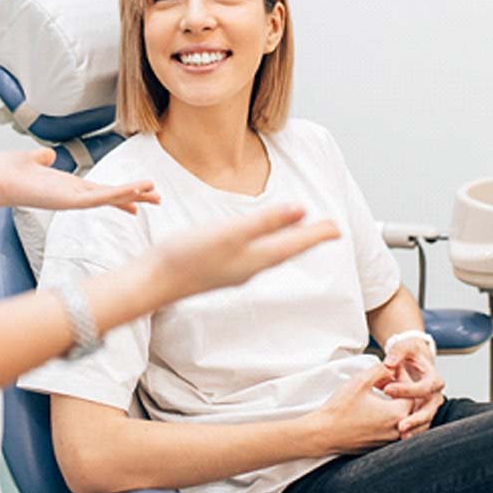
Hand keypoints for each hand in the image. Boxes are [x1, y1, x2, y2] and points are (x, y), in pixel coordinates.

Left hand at [0, 147, 160, 213]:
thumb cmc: (6, 173)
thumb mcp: (30, 160)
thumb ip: (42, 158)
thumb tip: (48, 154)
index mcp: (67, 186)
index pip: (100, 190)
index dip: (120, 193)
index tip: (139, 196)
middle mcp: (72, 196)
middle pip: (111, 196)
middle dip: (135, 197)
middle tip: (158, 199)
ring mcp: (71, 200)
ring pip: (109, 198)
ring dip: (132, 194)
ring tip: (154, 193)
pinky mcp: (68, 201)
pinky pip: (98, 199)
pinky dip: (117, 194)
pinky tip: (133, 191)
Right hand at [156, 205, 339, 300]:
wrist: (154, 282)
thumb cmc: (188, 256)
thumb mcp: (231, 233)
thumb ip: (266, 222)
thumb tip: (301, 210)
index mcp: (257, 258)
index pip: (296, 244)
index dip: (318, 234)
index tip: (338, 228)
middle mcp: (250, 267)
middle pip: (288, 251)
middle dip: (308, 239)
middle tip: (327, 231)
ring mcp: (234, 270)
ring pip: (272, 254)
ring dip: (289, 243)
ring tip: (299, 233)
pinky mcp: (219, 269)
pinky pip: (255, 256)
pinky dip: (267, 245)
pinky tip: (259, 242)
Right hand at [317, 364, 413, 453]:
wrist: (324, 433)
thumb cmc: (341, 408)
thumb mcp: (360, 381)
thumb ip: (379, 370)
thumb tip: (390, 369)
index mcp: (396, 414)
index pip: (411, 393)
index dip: (403, 378)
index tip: (392, 369)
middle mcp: (397, 430)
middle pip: (409, 407)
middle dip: (400, 391)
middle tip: (387, 380)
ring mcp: (388, 441)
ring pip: (402, 419)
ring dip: (395, 404)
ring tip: (382, 392)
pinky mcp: (379, 446)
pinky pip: (392, 429)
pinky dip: (389, 417)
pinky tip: (375, 408)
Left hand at [382, 340, 444, 438]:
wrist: (414, 361)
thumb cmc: (409, 354)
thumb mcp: (404, 348)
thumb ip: (397, 352)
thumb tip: (389, 363)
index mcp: (434, 379)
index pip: (423, 387)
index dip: (406, 389)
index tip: (386, 390)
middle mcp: (436, 395)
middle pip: (429, 410)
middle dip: (415, 419)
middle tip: (400, 425)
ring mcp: (430, 406)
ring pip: (426, 421)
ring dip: (415, 429)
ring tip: (401, 436)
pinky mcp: (423, 413)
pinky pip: (420, 426)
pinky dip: (412, 432)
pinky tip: (400, 439)